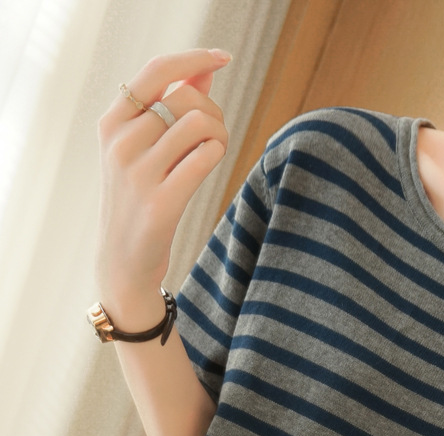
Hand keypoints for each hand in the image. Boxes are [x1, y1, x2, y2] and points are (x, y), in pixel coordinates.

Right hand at [96, 49, 230, 320]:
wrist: (124, 262)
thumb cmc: (140, 199)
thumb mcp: (144, 150)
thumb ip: (171, 107)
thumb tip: (204, 70)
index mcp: (112, 123)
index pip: (156, 71)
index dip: (194, 58)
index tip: (223, 57)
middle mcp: (120, 143)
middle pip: (187, 98)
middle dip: (214, 112)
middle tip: (215, 137)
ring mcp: (138, 174)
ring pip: (201, 124)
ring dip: (220, 135)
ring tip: (213, 153)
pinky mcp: (161, 203)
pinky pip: (207, 157)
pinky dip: (218, 155)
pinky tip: (211, 166)